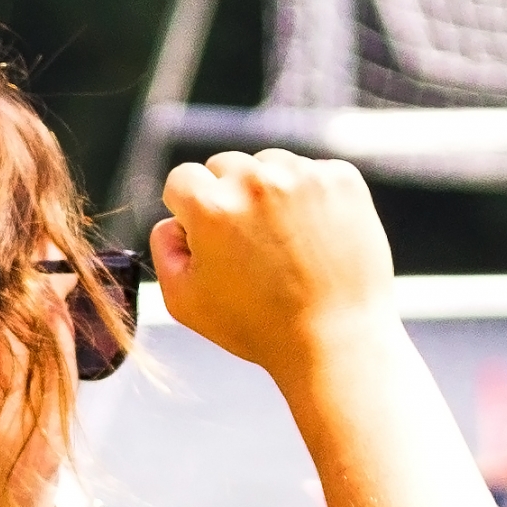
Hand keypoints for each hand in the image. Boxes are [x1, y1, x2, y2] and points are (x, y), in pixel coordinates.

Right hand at [149, 149, 396, 381]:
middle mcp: (255, 181)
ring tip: (285, 244)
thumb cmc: (258, 327)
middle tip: (250, 246)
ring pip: (269, 165)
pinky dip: (310, 198)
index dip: (190, 212)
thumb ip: (164, 249)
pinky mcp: (342, 179)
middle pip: (225, 166)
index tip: (210, 237)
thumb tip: (174, 219)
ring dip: (269, 193)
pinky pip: (312, 173)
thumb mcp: (184, 301)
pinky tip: (313, 238)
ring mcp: (303, 176)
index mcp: (211, 206)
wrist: (337, 340)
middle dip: (229, 198)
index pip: (183, 179)